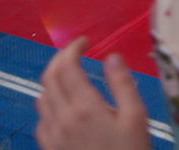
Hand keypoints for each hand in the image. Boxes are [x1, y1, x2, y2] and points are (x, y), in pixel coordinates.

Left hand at [35, 37, 150, 149]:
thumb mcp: (136, 117)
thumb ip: (122, 84)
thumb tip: (111, 56)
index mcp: (85, 107)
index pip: (67, 65)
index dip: (72, 48)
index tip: (85, 41)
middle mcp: (62, 119)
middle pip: (49, 77)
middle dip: (60, 59)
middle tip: (76, 53)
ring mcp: (52, 137)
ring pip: (41, 97)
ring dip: (53, 80)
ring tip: (72, 77)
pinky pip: (41, 120)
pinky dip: (49, 104)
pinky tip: (65, 108)